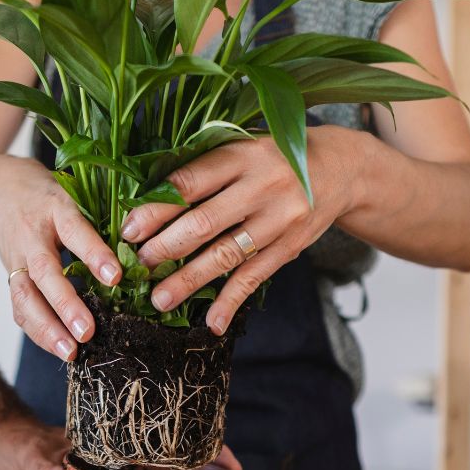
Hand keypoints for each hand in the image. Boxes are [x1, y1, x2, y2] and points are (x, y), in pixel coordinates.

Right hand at [0, 157, 121, 360]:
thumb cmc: (50, 197)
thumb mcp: (76, 195)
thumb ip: (101, 221)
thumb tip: (140, 253)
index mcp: (54, 208)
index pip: (74, 230)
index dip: (94, 253)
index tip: (115, 277)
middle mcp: (31, 236)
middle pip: (44, 272)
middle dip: (65, 305)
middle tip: (88, 332)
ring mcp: (16, 260)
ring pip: (25, 297)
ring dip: (47, 328)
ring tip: (71, 352)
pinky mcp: (10, 280)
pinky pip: (20, 310)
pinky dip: (38, 332)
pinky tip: (60, 349)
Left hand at [123, 126, 367, 334]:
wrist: (340, 168)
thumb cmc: (274, 157)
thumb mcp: (242, 147)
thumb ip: (205, 168)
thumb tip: (147, 198)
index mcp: (240, 155)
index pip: (189, 183)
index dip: (155, 208)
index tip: (128, 228)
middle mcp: (260, 186)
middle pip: (204, 222)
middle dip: (165, 247)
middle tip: (138, 265)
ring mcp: (278, 219)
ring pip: (226, 255)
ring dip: (189, 280)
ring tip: (159, 299)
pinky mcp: (290, 246)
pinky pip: (255, 278)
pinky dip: (232, 301)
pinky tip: (212, 322)